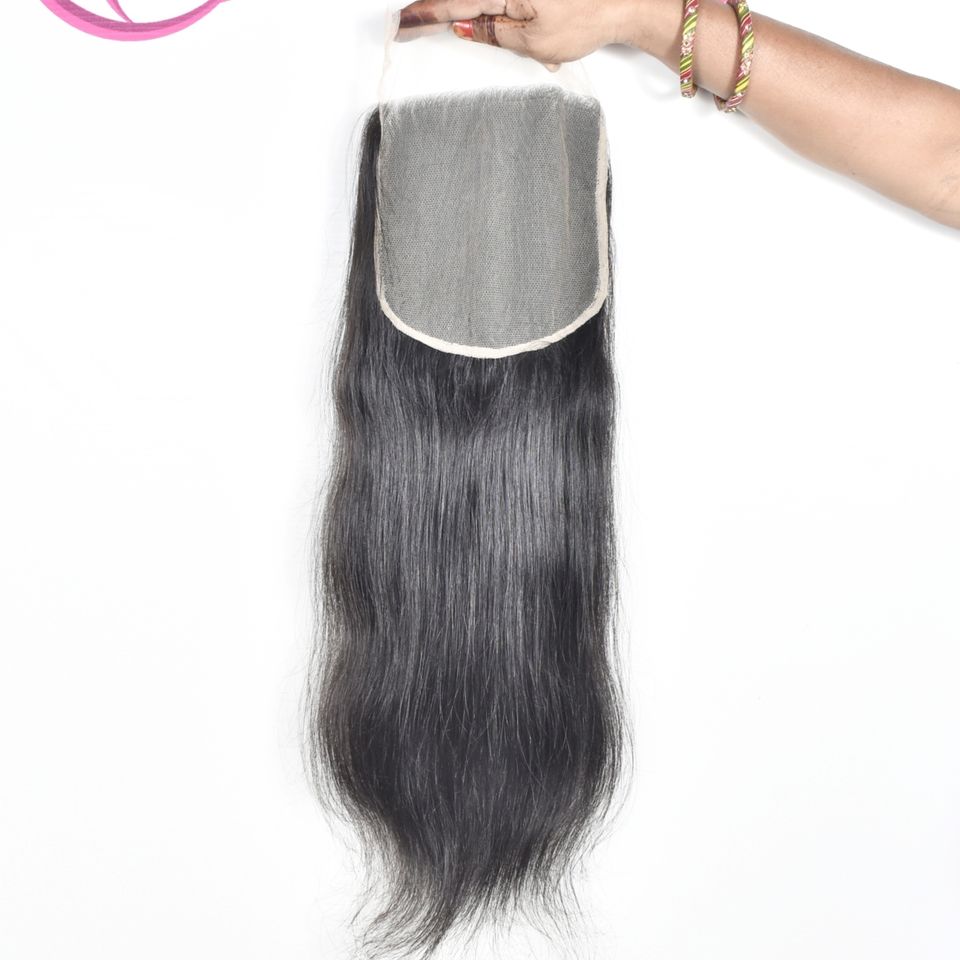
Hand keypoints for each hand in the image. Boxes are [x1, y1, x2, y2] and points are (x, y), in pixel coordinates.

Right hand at [395, 0, 639, 69]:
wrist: (625, 1)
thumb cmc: (587, 19)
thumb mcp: (535, 42)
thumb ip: (493, 33)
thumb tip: (462, 27)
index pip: (452, 4)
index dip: (423, 16)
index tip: (400, 25)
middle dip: (435, 8)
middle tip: (407, 22)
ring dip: (462, 10)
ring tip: (431, 20)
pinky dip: (488, 10)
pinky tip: (469, 22)